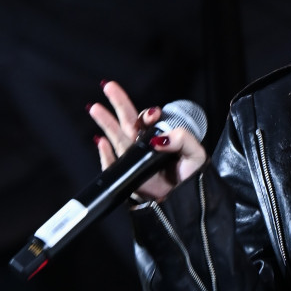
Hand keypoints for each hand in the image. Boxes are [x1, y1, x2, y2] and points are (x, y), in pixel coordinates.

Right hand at [88, 80, 206, 202]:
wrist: (186, 203)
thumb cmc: (194, 178)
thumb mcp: (196, 154)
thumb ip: (182, 139)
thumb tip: (157, 138)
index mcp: (163, 137)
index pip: (151, 120)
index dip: (148, 113)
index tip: (153, 114)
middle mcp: (147, 146)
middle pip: (129, 121)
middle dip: (119, 103)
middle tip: (108, 86)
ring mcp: (135, 160)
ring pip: (116, 136)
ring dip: (105, 122)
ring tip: (94, 107)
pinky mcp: (128, 176)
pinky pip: (112, 163)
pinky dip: (104, 153)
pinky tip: (99, 140)